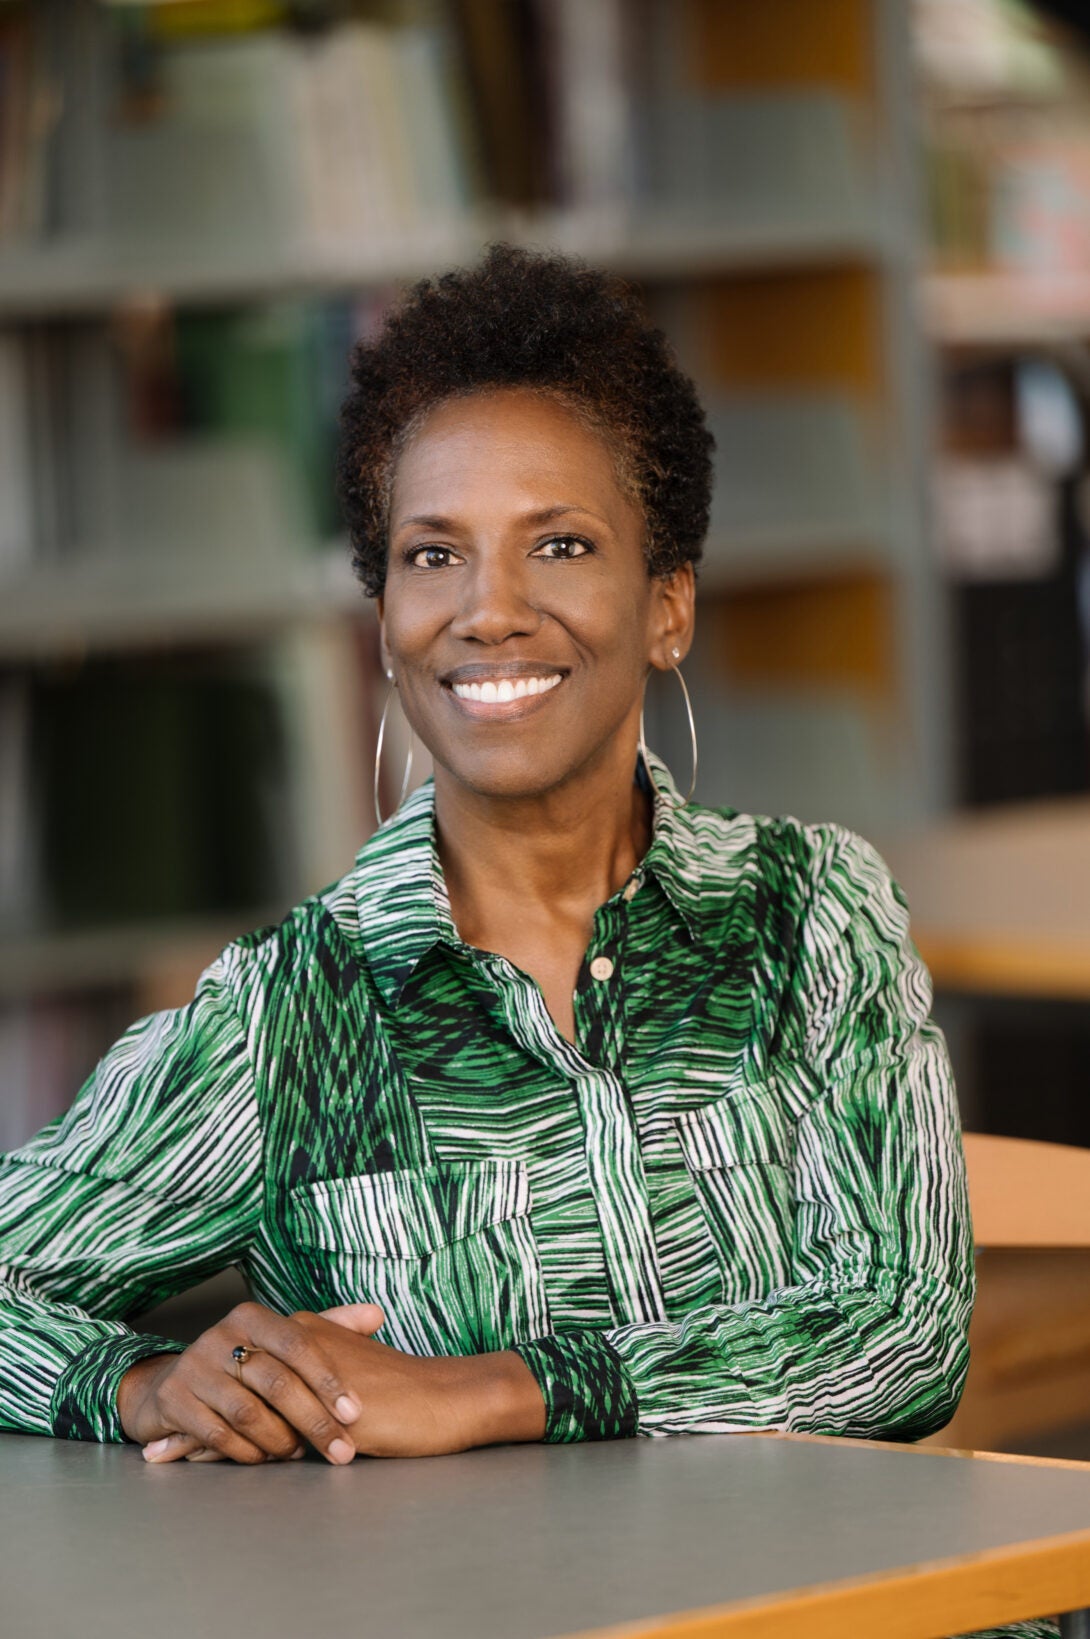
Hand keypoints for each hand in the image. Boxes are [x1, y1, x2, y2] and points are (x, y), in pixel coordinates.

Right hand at [118, 1299, 383, 1464]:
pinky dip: (247, 1451)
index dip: (328, 1378)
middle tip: (341, 1450)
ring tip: (299, 1453)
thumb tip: (377, 1314)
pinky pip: (218, 1434)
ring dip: (280, 1440)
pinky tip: (265, 1458)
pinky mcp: (174, 1400)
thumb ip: (329, 1328)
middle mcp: (220, 1336)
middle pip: (277, 1382)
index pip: (298, 1343)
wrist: (173, 1385)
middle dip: (314, 1421)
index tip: (354, 1412)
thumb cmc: (243, 1365)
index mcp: (252, 1317)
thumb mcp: (281, 1341)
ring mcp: (193, 1367)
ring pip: (248, 1412)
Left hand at [125, 1301, 545, 1462]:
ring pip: (238, 1406)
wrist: (446, 1398)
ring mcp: (308, 1378)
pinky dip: (226, 1450)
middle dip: (192, 1408)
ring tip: (160, 1455)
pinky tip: (203, 1465)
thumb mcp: (356, 1374)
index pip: (249, 1362)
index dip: (214, 1385)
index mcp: (311, 1334)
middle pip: (233, 1380)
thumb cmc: (409, 1390)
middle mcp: (302, 1348)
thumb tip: (296, 1393)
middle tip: (155, 1430)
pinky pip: (262, 1434)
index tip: (180, 1403)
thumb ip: (322, 1375)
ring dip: (197, 1434)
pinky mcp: (319, 1410)